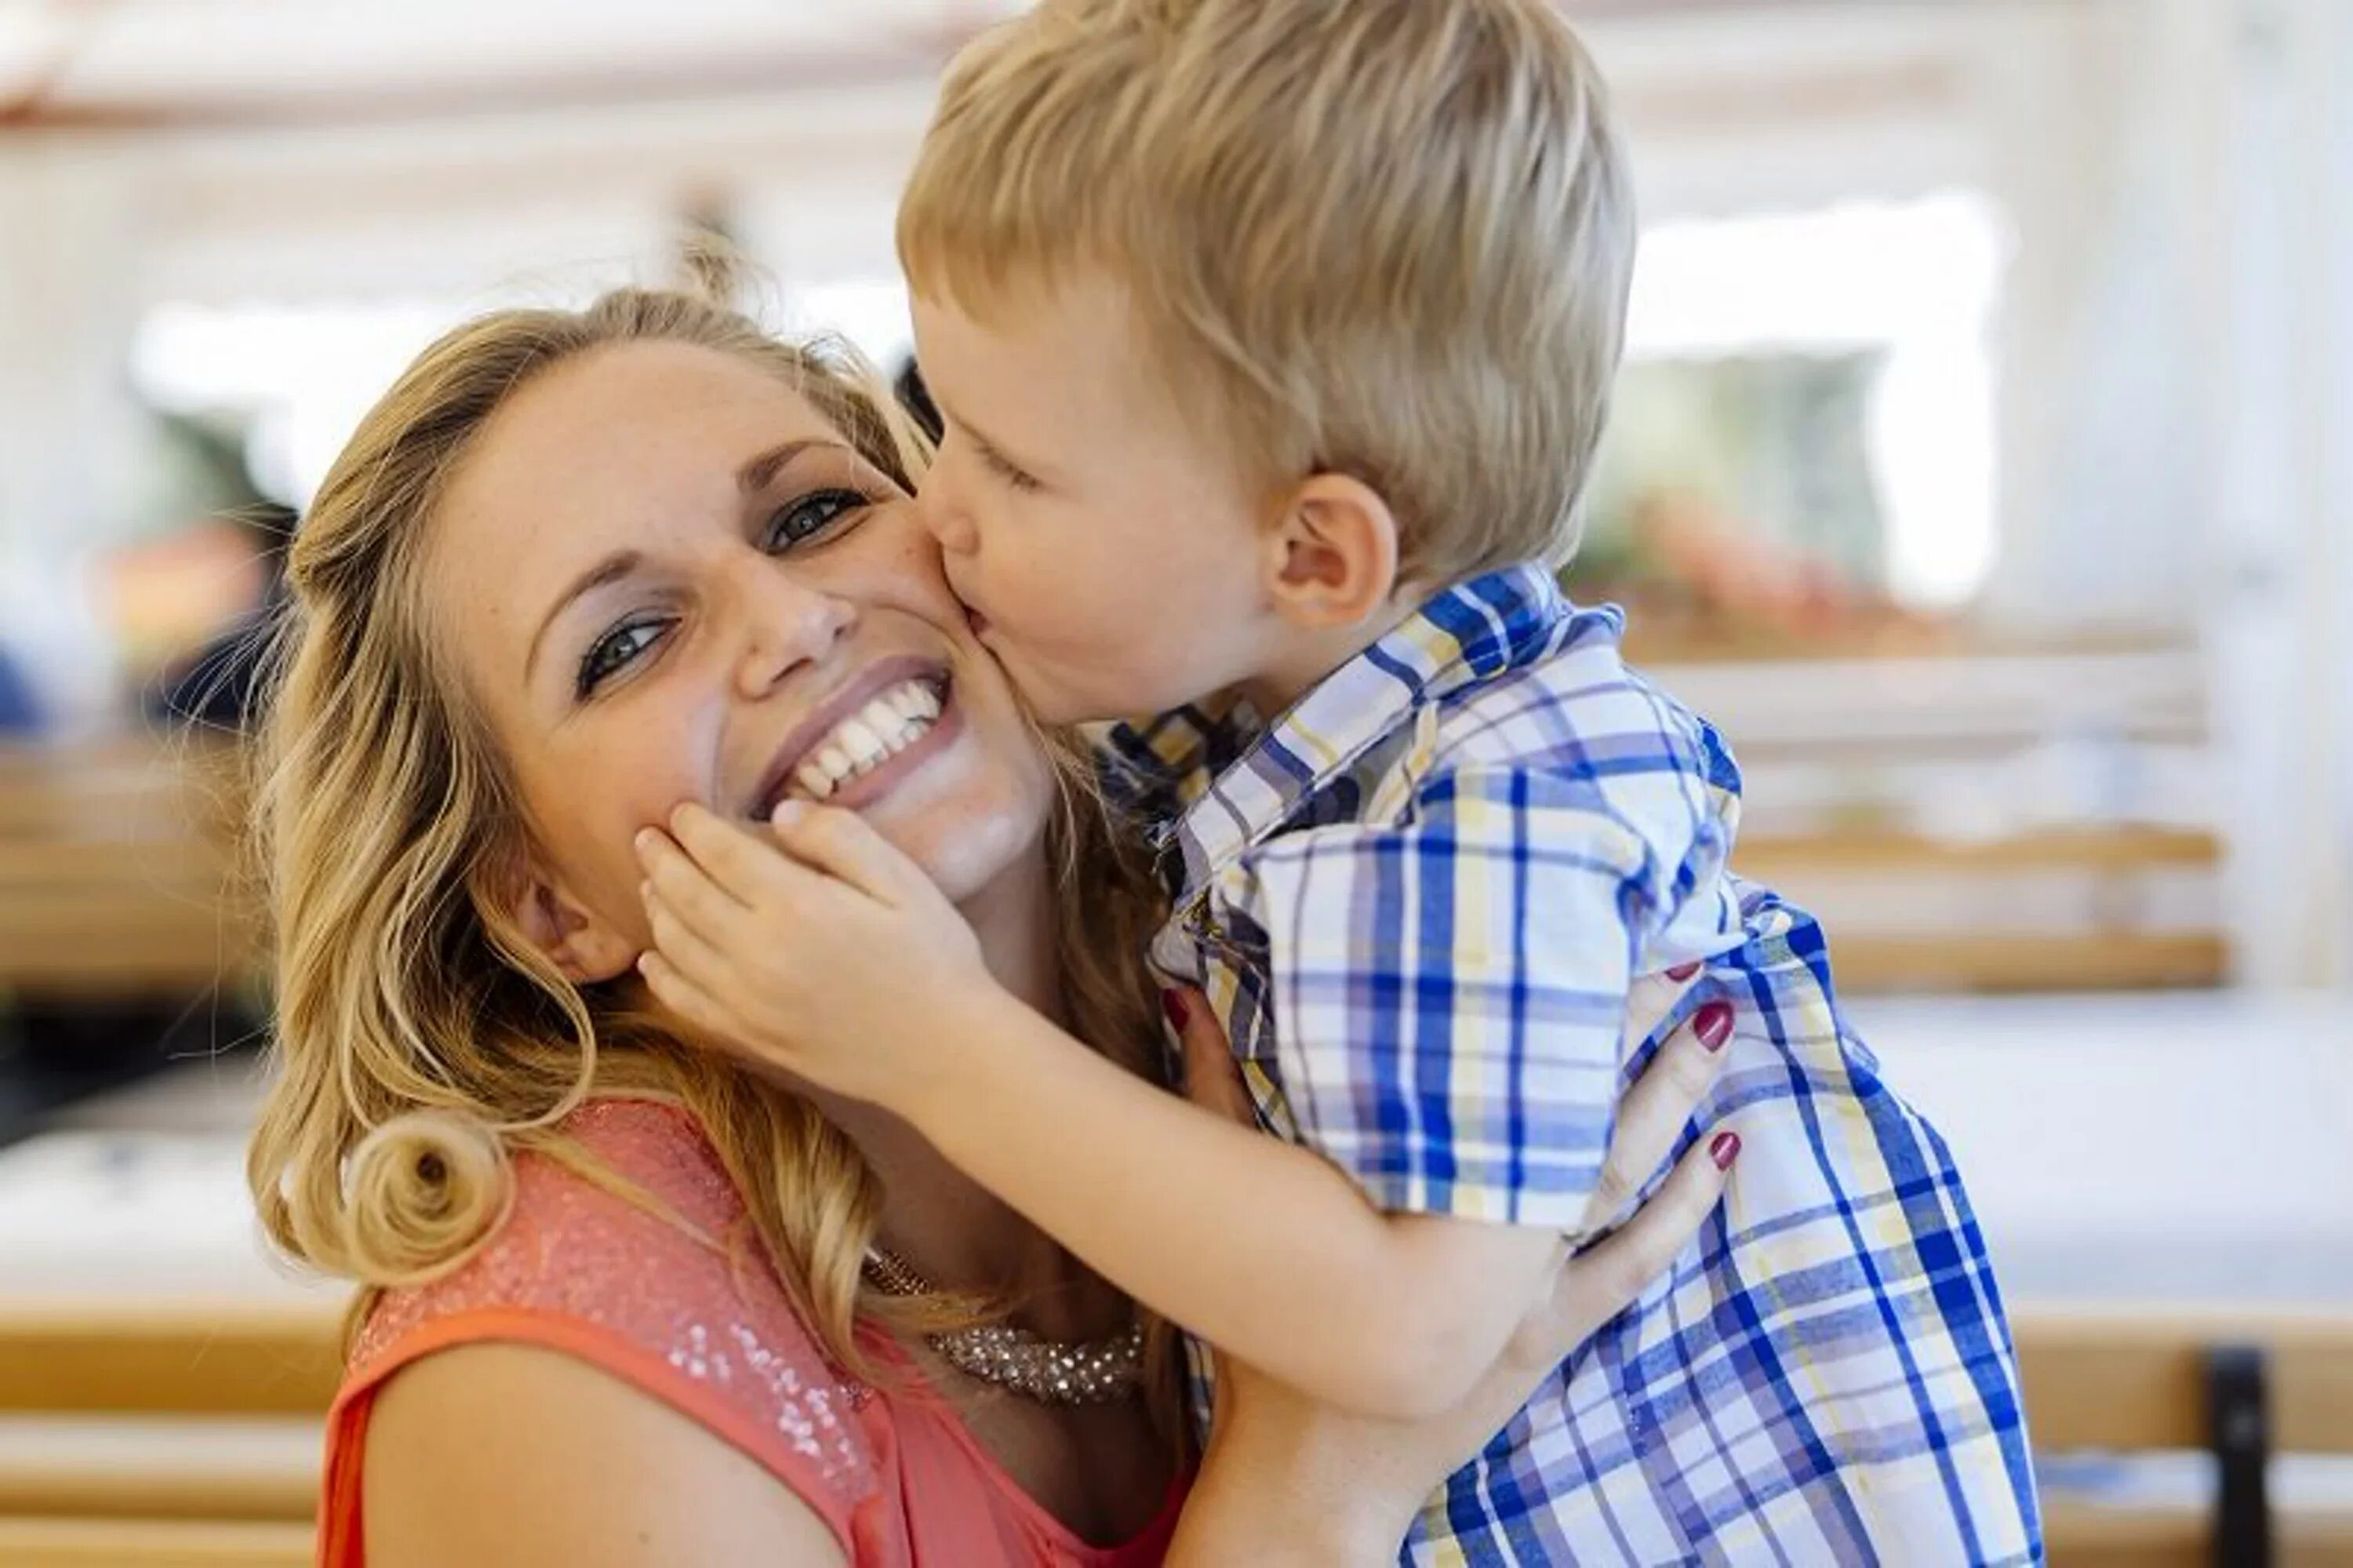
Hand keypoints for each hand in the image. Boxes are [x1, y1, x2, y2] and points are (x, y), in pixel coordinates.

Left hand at [632, 800, 996, 1108]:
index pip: (720, 854)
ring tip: (650, 885)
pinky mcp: (751, 1037)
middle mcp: (758, 953)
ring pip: (676, 946)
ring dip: (656, 910)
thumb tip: (779, 812)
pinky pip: (686, 1002)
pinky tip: (651, 960)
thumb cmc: (934, 958)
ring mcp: (748, 1002)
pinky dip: (661, 976)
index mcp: (796, 905)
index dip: (694, 827)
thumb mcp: (903, 881)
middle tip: (645, 838)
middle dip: (661, 860)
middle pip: (686, 896)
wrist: (944, 1055)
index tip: (681, 811)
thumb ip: (839, 837)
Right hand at [1166, 969, 1736, 1565]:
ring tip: (1716, 1028)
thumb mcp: (1240, 1201)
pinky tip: (1720, 1154)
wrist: (1309, 1473)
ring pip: (1620, 1175)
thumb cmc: (1265, 1342)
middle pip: (1578, 1110)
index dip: (1546, 999)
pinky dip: (1682, 1207)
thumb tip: (1190, 1003)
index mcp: (1418, 1186)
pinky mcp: (1549, 1335)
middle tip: (1683, 957)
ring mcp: (1528, 1287)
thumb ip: (1217, 1095)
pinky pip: (1635, 1262)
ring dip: (1671, 1099)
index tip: (1585, 930)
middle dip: (1629, 1028)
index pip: (1499, 1070)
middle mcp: (1487, 1232)